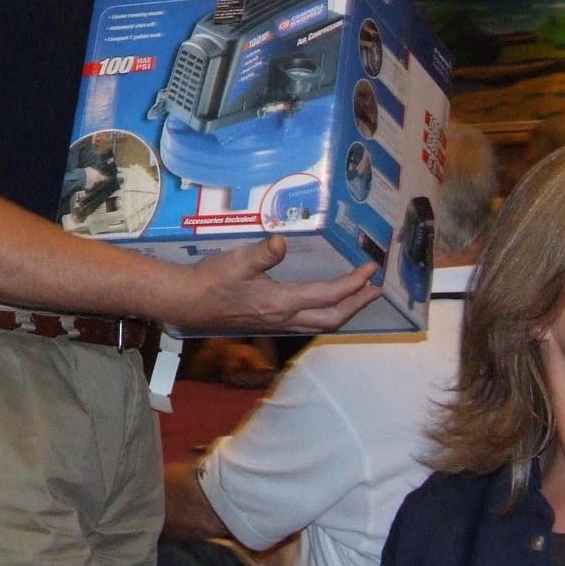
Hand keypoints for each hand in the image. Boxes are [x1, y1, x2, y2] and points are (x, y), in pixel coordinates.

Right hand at [170, 235, 381, 334]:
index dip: (354, 284)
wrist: (188, 303)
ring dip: (344, 311)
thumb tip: (281, 241)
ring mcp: (277, 324)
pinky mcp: (269, 323)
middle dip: (358, 303)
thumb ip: (262, 253)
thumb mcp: (236, 261)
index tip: (371, 269)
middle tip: (376, 288)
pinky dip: (325, 314)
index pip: (329, 296)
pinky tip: (324, 304)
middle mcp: (284, 318)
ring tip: (359, 296)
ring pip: (321, 324)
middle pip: (333, 318)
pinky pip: (307, 323)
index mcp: (281, 303)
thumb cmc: (211, 280)